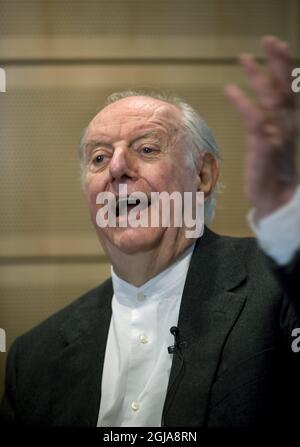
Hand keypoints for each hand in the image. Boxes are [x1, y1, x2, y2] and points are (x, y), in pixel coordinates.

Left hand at [225, 36, 298, 218]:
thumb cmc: (270, 172)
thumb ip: (267, 125)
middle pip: (285, 88)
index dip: (284, 66)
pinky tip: (231, 89)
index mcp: (288, 123)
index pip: (289, 90)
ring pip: (272, 99)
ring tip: (245, 58)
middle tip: (269, 40)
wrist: (274, 198)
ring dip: (259, 76)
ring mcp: (278, 135)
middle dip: (278, 62)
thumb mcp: (271, 144)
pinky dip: (244, 102)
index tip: (277, 46)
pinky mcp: (265, 146)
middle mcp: (287, 125)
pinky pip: (255, 119)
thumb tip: (258, 109)